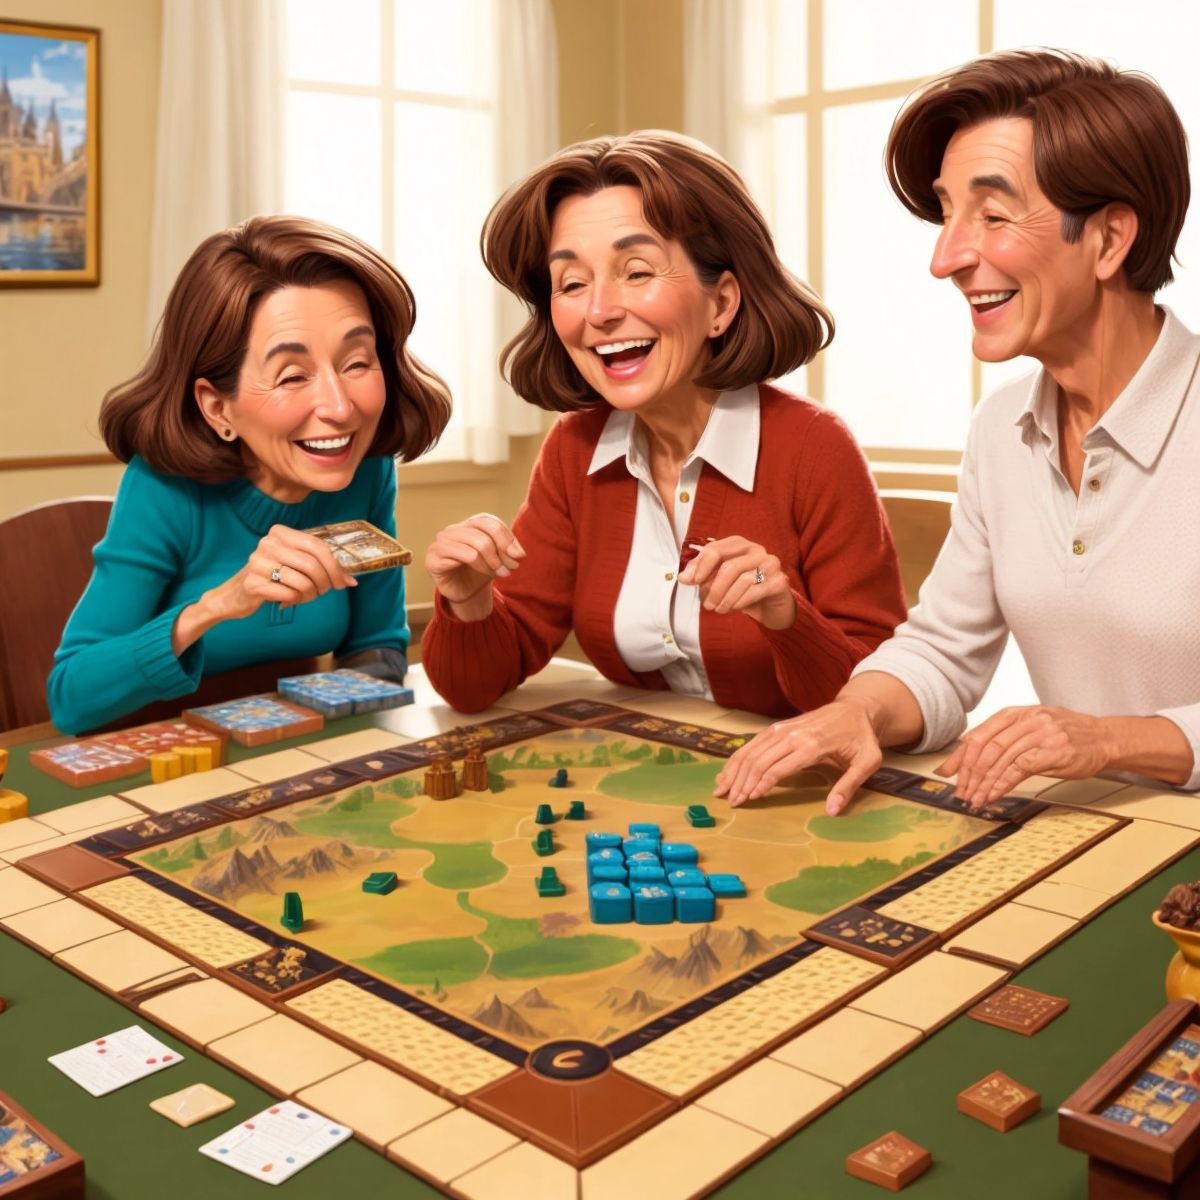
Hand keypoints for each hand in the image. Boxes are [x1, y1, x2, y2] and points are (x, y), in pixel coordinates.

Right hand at [173, 525, 354, 655]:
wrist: (234, 595)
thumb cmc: (272, 577)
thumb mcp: (294, 564)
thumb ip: (320, 565)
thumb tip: (352, 580)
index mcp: (280, 533)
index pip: (317, 546)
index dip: (335, 566)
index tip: (343, 582)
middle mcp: (267, 543)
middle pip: (312, 564)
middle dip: (325, 582)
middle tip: (325, 591)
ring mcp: (257, 562)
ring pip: (303, 581)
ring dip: (311, 594)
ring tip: (304, 596)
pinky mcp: (252, 583)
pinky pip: (289, 594)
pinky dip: (295, 600)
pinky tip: (288, 600)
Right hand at [425, 513, 524, 615]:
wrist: (465, 592)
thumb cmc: (481, 571)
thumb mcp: (500, 558)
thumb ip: (509, 550)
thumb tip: (519, 553)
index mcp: (469, 524)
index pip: (490, 522)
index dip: (507, 538)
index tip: (519, 557)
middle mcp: (454, 529)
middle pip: (484, 532)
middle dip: (502, 552)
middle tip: (510, 569)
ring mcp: (442, 542)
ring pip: (476, 544)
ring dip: (492, 562)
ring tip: (499, 573)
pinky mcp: (434, 557)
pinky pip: (463, 555)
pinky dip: (480, 566)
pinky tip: (484, 574)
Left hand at [678, 535, 795, 629]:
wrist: (770, 606)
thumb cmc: (742, 590)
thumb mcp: (719, 581)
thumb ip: (702, 575)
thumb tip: (684, 577)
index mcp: (739, 544)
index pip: (716, 549)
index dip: (701, 565)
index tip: (691, 582)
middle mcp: (757, 550)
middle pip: (729, 566)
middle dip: (714, 588)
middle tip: (707, 605)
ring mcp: (771, 564)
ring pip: (742, 580)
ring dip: (726, 599)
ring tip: (718, 609)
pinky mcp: (779, 581)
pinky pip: (755, 591)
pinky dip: (740, 602)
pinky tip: (734, 609)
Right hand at [713, 698, 882, 811]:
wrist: (854, 709)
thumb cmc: (861, 739)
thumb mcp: (866, 763)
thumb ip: (848, 787)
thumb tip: (832, 811)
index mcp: (812, 745)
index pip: (778, 768)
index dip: (761, 785)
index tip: (749, 800)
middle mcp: (792, 735)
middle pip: (759, 760)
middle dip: (741, 783)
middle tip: (731, 803)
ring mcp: (782, 729)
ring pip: (751, 751)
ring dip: (734, 771)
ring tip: (720, 790)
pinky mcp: (777, 727)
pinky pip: (753, 743)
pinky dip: (738, 759)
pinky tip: (728, 772)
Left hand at [936, 705, 1112, 808]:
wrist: (1105, 737)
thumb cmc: (1066, 735)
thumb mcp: (1032, 727)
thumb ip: (1005, 738)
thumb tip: (972, 756)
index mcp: (1016, 714)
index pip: (979, 734)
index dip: (960, 756)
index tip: (947, 773)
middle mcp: (1026, 721)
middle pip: (986, 747)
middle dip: (969, 773)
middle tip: (962, 792)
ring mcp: (1040, 735)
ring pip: (1000, 759)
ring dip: (984, 783)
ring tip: (975, 799)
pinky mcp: (1053, 752)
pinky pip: (1019, 769)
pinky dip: (1003, 784)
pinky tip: (994, 794)